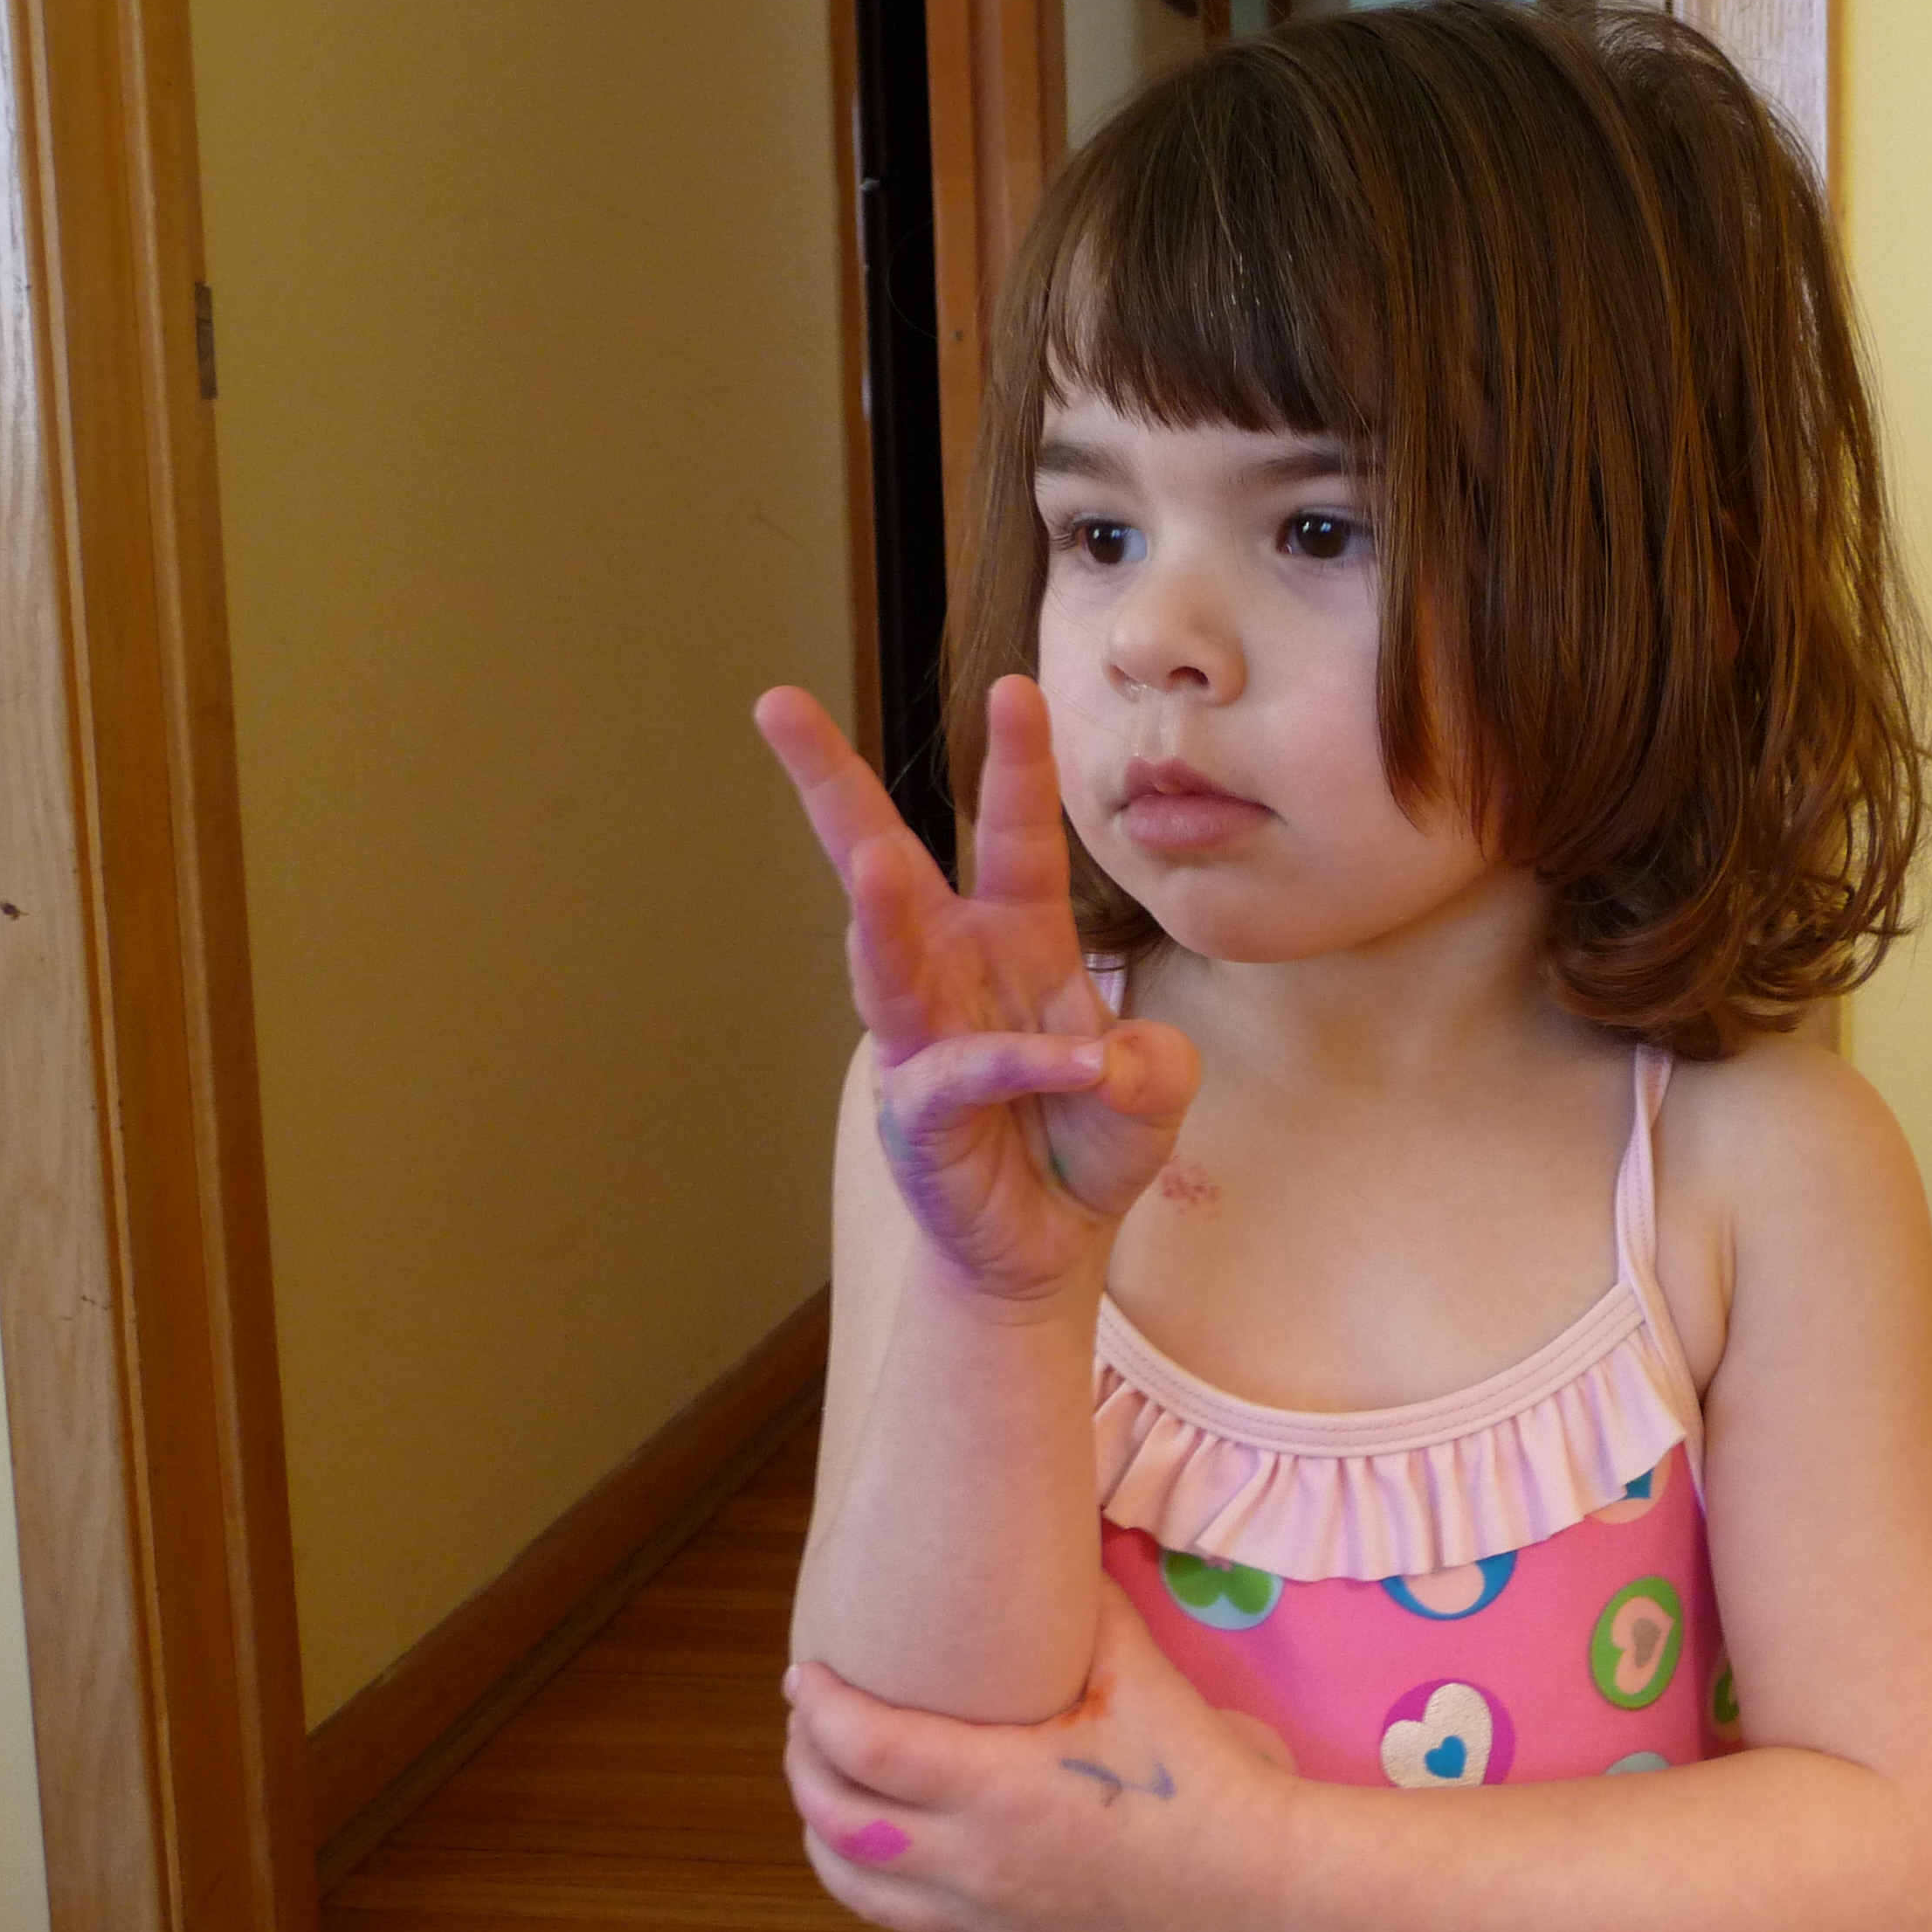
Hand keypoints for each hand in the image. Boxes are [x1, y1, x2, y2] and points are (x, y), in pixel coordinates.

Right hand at [756, 679, 1197, 1312]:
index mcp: (1016, 940)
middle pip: (883, 862)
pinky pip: (962, 1074)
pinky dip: (1018, 1066)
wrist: (1049, 1247)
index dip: (1016, 763)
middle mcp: (953, 972)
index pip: (1014, 834)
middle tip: (776, 706)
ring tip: (872, 865)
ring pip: (888, 960)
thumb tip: (1116, 1058)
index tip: (1012, 684)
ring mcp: (921, 1038)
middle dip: (832, 784)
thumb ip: (1155, 1063)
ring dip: (881, 915)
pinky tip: (1075, 1064)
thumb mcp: (1156, 1089)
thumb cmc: (1091, 1144)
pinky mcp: (917, 1110)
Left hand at [785, 1580, 1293, 1931]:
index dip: (821, 1708)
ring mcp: (980, 1909)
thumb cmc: (1198, 1777)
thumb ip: (1084, 1605)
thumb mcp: (1138, 1674)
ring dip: (820, 1827)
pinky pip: (894, 1917)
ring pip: (850, 1883)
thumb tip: (1050, 1538)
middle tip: (808, 1714)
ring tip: (824, 1776)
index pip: (868, 1751)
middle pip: (838, 1821)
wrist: (1249, 1885)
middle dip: (804, 1762)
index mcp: (999, 1789)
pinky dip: (860, 1876)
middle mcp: (974, 1860)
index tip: (805, 1671)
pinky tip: (873, 1841)